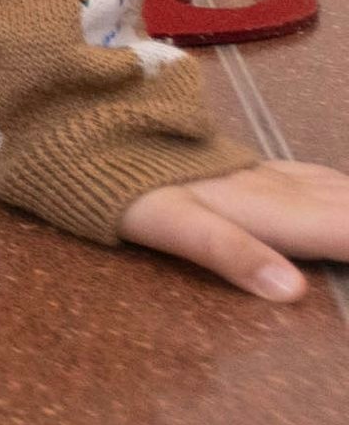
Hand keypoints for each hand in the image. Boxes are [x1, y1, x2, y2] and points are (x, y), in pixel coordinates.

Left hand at [120, 158, 348, 299]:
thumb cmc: (133, 187)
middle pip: (347, 208)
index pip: (345, 229)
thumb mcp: (173, 224)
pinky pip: (318, 179)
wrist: (101, 132)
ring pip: (339, 191)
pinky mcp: (255, 169)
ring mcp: (270, 177)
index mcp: (273, 210)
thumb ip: (232, 253)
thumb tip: (294, 291)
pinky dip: (344, 194)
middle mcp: (282, 190)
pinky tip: (344, 195)